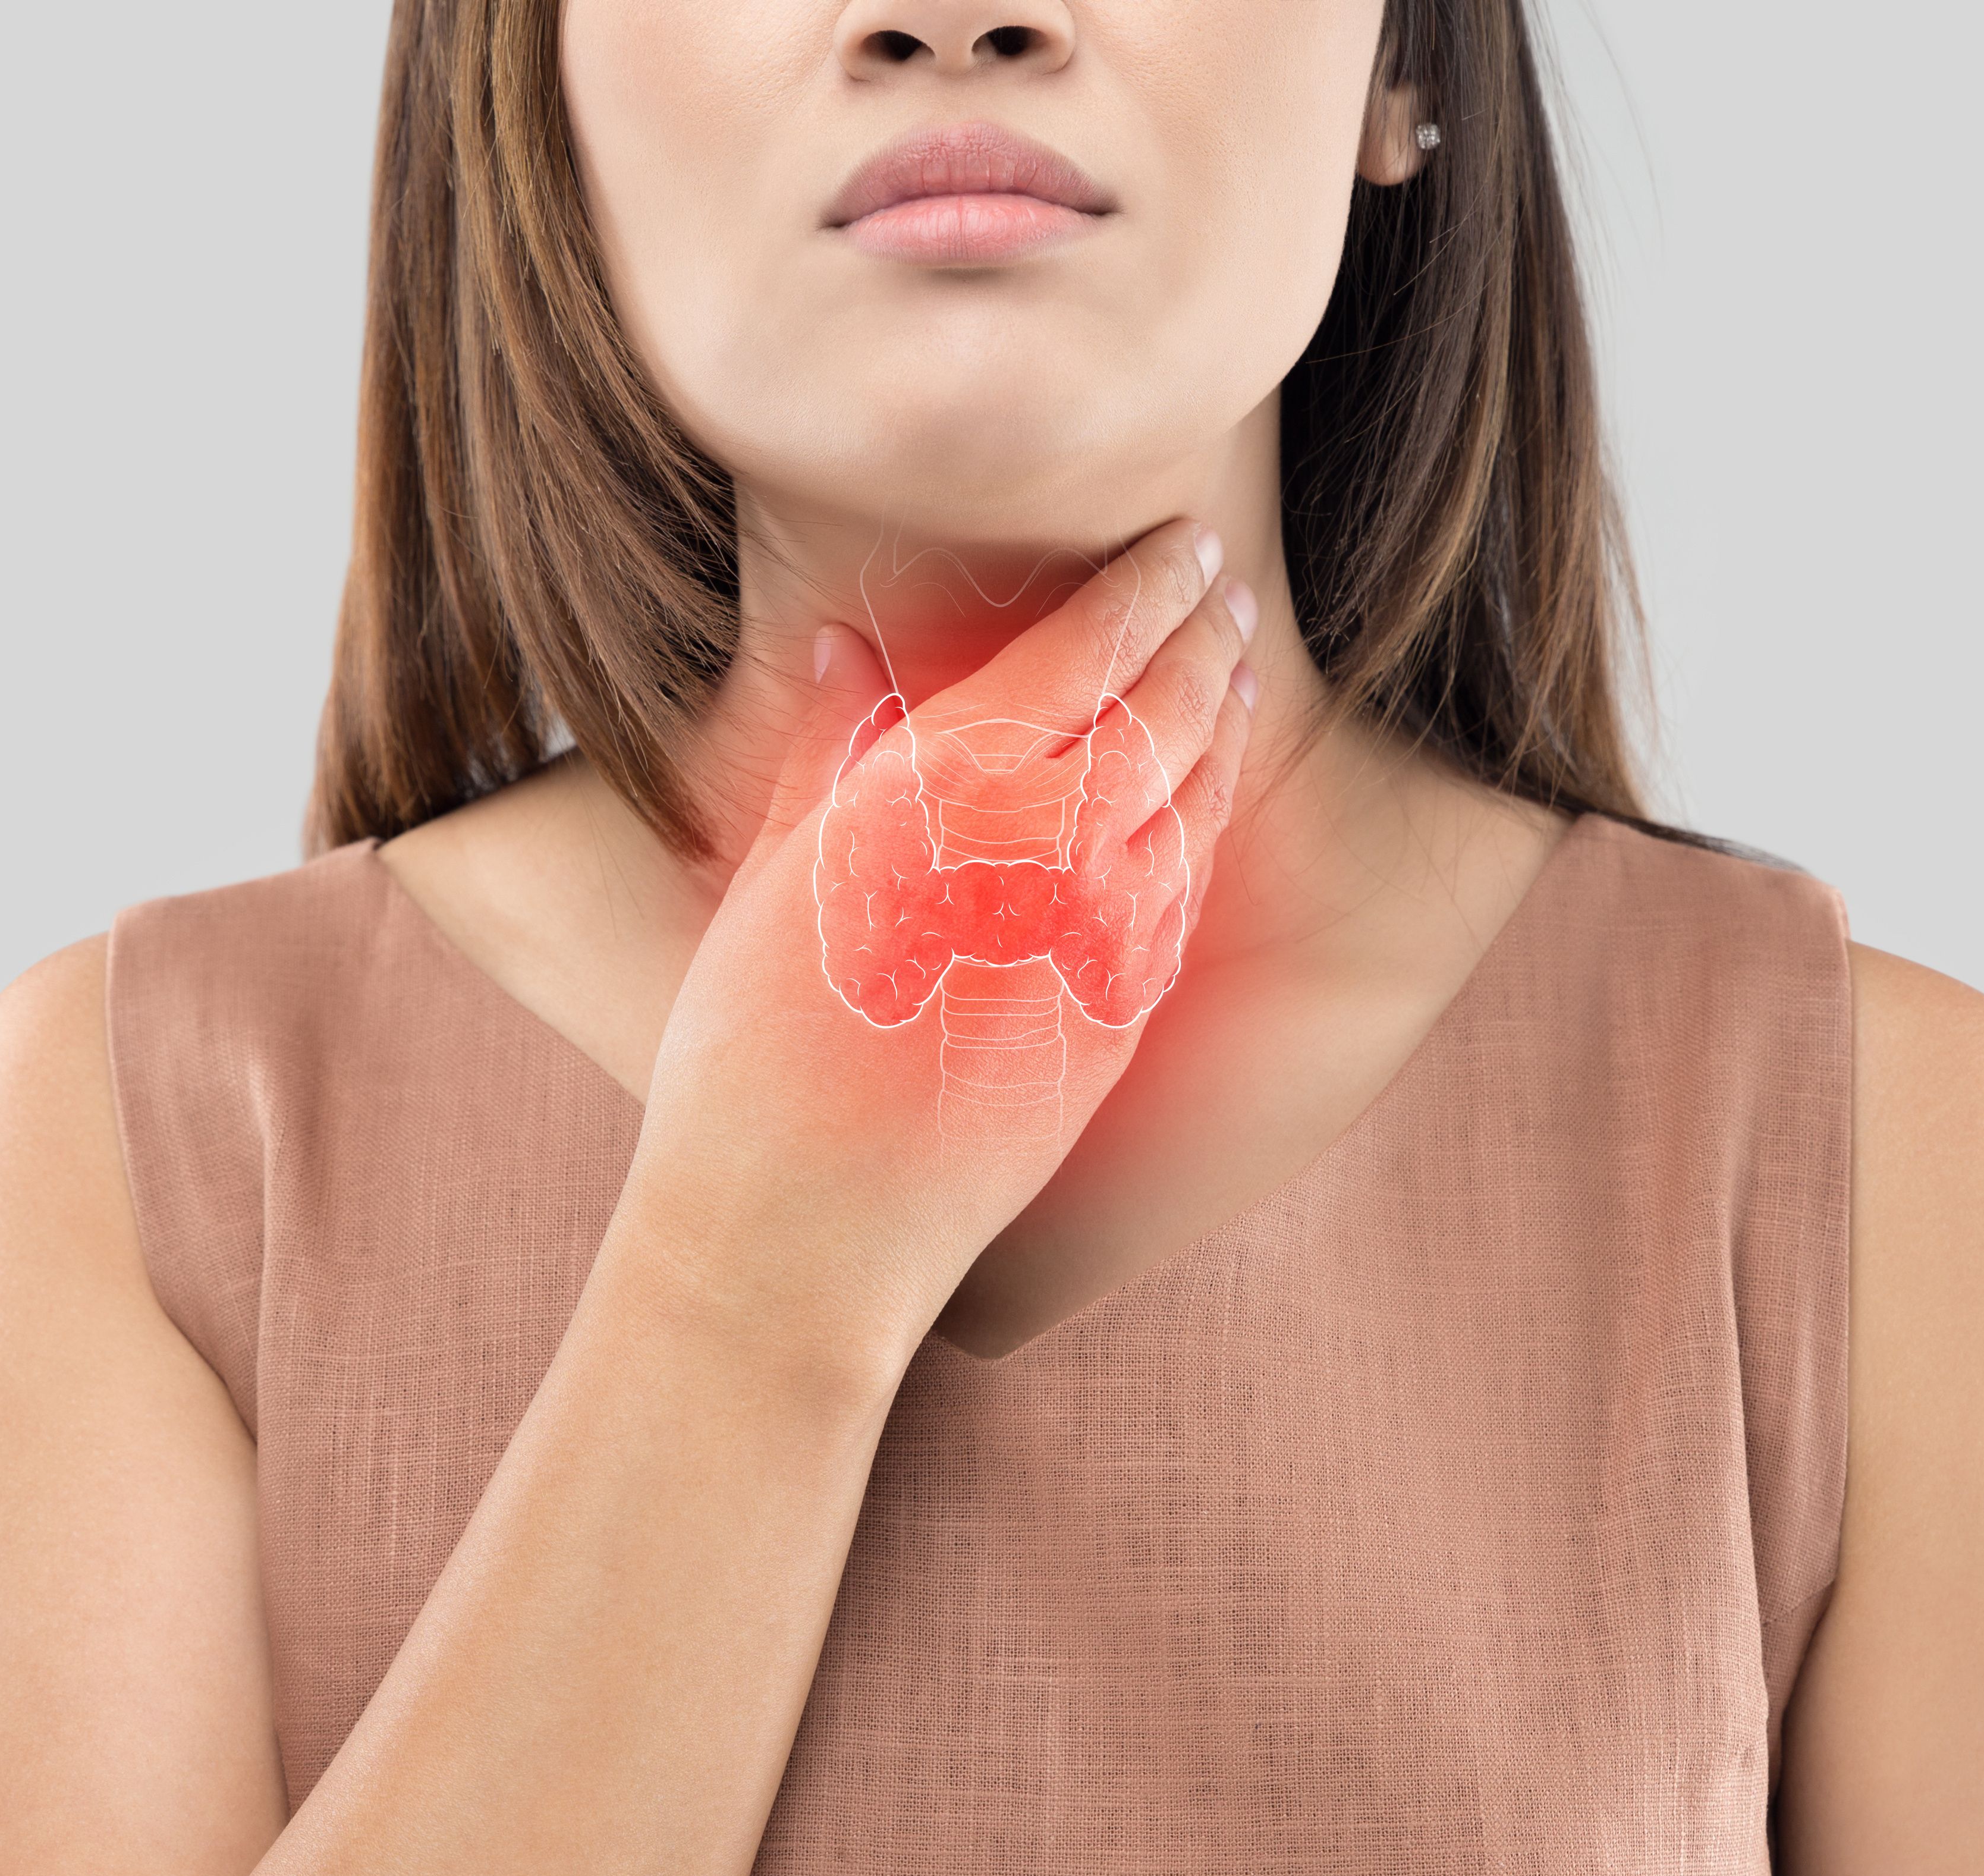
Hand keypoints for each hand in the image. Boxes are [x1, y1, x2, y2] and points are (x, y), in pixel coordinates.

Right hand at [619, 516, 1255, 1348]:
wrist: (806, 1226)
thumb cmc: (751, 1049)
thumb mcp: (774, 876)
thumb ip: (829, 750)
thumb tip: (848, 647)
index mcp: (949, 788)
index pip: (1091, 646)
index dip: (1150, 582)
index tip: (1184, 540)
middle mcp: (1045, 848)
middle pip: (1167, 706)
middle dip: (1203, 633)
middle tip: (1222, 587)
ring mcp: (1101, 935)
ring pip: (1195, 796)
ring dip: (1223, 719)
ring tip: (1232, 671)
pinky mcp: (1122, 1014)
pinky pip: (1184, 891)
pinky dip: (1204, 824)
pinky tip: (1201, 802)